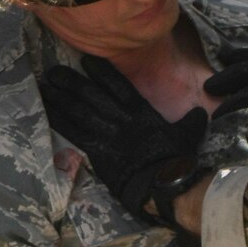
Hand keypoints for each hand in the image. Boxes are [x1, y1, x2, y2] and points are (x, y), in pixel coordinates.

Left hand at [39, 55, 206, 228]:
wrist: (162, 184)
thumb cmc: (176, 161)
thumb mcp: (189, 136)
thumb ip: (192, 121)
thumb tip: (202, 111)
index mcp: (143, 114)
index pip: (121, 88)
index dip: (103, 74)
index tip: (88, 62)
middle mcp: (122, 120)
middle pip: (93, 97)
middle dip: (73, 83)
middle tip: (54, 70)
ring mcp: (108, 135)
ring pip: (80, 112)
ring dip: (61, 98)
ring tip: (45, 86)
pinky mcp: (98, 151)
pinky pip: (75, 133)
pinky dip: (60, 121)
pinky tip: (47, 111)